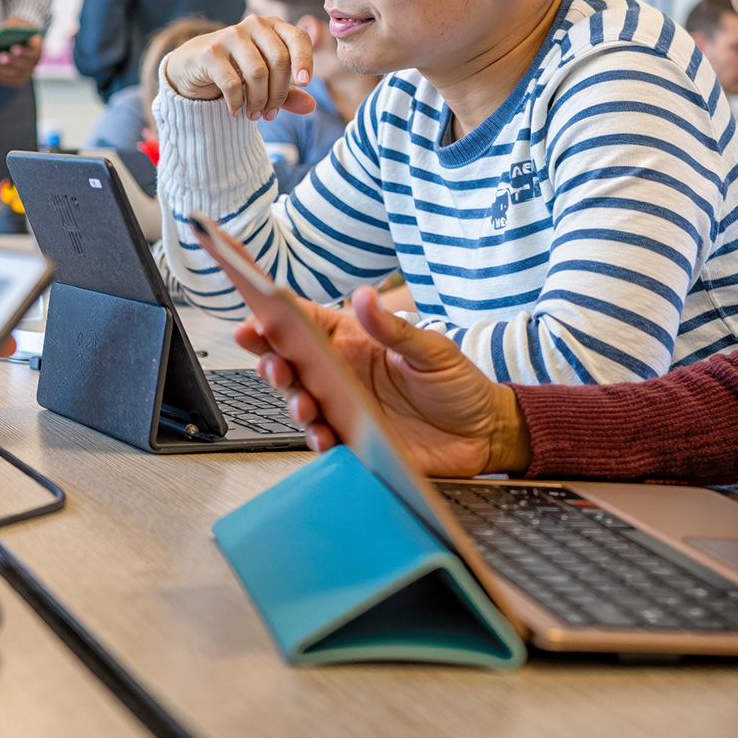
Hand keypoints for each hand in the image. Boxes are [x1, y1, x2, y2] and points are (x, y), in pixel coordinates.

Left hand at [0, 27, 40, 86]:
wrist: (17, 39)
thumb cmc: (15, 30)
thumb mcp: (15, 25)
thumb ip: (12, 28)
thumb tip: (3, 32)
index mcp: (37, 47)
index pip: (33, 51)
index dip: (24, 51)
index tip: (13, 48)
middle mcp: (35, 62)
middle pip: (25, 65)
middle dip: (11, 61)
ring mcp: (29, 71)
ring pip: (17, 75)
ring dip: (2, 70)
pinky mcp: (20, 78)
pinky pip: (11, 81)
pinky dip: (0, 78)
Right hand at [163, 16, 316, 119]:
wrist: (191, 66)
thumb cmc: (235, 70)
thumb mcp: (265, 82)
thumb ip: (287, 93)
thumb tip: (310, 106)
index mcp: (273, 26)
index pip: (298, 38)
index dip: (305, 60)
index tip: (304, 83)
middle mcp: (253, 25)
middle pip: (279, 60)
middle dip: (278, 93)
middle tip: (270, 114)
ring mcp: (230, 35)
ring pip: (257, 73)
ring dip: (258, 101)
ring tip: (254, 115)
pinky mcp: (210, 52)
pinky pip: (232, 83)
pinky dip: (237, 103)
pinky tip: (235, 111)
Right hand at [204, 257, 529, 476]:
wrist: (484, 433)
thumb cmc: (457, 383)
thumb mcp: (431, 350)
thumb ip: (394, 327)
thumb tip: (365, 296)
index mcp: (351, 342)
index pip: (302, 324)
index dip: (272, 319)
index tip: (253, 320)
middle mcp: (340, 374)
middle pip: (290, 363)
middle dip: (272, 362)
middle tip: (273, 364)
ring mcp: (344, 408)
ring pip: (300, 402)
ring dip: (294, 402)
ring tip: (303, 402)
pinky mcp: (355, 442)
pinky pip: (325, 441)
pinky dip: (319, 439)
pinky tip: (324, 435)